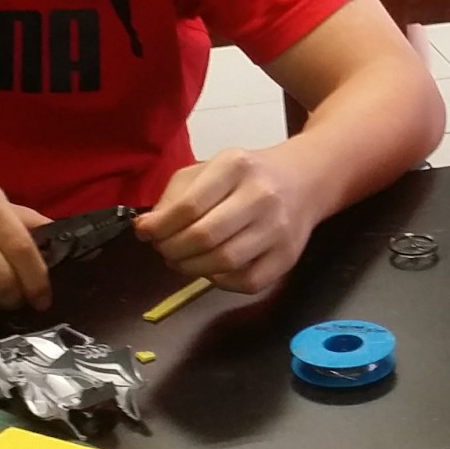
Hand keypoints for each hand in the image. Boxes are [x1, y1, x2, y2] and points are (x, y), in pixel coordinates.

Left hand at [134, 148, 316, 292]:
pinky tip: (211, 269)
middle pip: (204, 237)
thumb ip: (175, 196)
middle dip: (173, 250)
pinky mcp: (288, 256)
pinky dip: (220, 282)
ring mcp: (278, 228)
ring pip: (224, 262)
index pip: (189, 206)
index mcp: (236, 166)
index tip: (145, 234)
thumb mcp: (209, 169)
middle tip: (163, 250)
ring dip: (191, 269)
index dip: (159, 227)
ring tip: (181, 261)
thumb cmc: (248, 176)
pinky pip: (247, 282)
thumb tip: (146, 228)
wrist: (304, 181)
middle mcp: (261, 196)